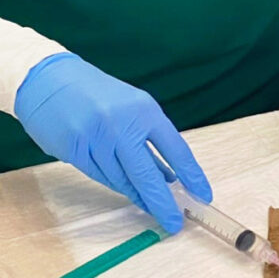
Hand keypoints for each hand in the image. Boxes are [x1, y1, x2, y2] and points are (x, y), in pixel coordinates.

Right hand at [14, 53, 210, 232]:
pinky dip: (114, 184)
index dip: (191, 173)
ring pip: (120, 179)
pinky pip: (99, 175)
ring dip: (137, 194)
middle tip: (174, 221)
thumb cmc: (98, 93)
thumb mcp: (133, 107)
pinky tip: (127, 190)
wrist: (52, 80)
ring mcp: (96, 139)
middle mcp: (122, 124)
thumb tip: (169, 175)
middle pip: (146, 173)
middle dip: (162, 201)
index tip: (203, 193)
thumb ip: (149, 138)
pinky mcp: (74, 151)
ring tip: (152, 204)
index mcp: (145, 109)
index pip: (175, 147)